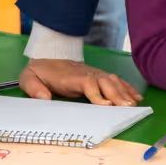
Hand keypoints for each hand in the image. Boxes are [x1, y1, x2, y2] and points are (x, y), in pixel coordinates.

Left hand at [21, 60, 143, 106]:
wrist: (47, 56)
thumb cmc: (39, 72)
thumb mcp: (29, 78)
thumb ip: (34, 88)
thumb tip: (44, 98)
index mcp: (70, 76)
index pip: (87, 83)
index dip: (97, 93)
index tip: (105, 105)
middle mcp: (86, 73)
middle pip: (105, 81)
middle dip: (117, 94)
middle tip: (127, 108)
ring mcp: (94, 73)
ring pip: (113, 80)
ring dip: (125, 92)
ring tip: (134, 105)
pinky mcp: (99, 76)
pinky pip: (116, 80)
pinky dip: (127, 88)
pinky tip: (136, 97)